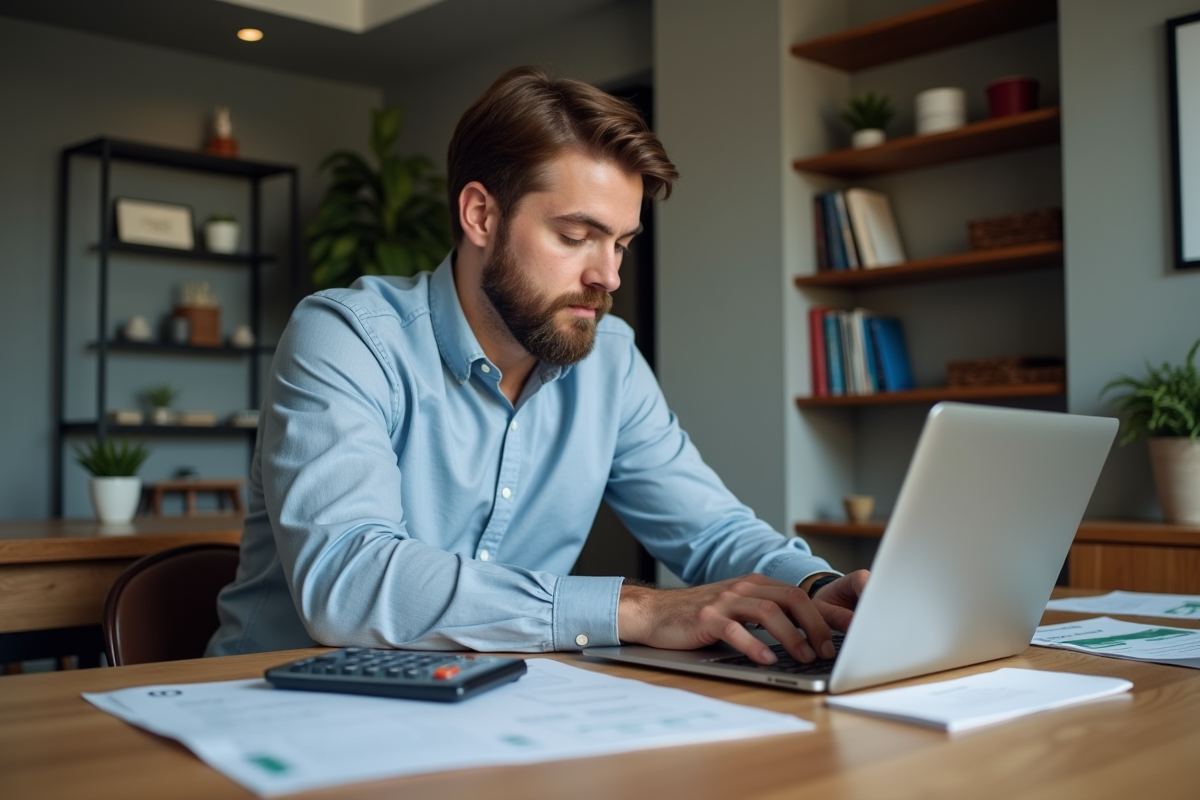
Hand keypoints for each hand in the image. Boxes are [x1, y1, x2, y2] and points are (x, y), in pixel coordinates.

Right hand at [618, 572, 862, 665]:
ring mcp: (724, 601)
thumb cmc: (699, 616)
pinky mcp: (706, 618)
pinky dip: (754, 645)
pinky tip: (766, 658)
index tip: (849, 632)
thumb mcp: (736, 610)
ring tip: (804, 656)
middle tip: (828, 649)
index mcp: (755, 585)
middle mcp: (743, 588)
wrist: (655, 613)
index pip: (799, 595)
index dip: (826, 613)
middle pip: (790, 599)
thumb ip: (765, 616)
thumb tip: (806, 639)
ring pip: (768, 611)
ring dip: (791, 636)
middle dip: (815, 624)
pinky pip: (735, 630)